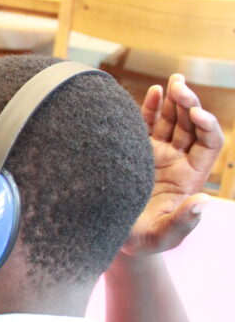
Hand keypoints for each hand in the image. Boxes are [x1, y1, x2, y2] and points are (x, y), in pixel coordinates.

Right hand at [122, 74, 224, 255]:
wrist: (112, 236)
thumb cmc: (140, 241)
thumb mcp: (162, 236)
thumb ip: (184, 222)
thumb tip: (204, 203)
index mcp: (191, 177)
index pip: (208, 144)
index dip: (207, 126)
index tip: (196, 114)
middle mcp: (178, 162)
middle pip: (191, 125)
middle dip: (189, 103)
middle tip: (180, 86)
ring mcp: (157, 154)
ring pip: (172, 120)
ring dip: (175, 99)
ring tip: (174, 80)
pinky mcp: (136, 151)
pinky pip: (148, 124)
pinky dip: (152, 107)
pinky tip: (155, 91)